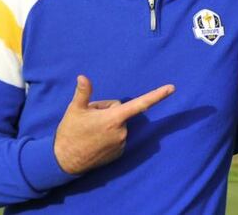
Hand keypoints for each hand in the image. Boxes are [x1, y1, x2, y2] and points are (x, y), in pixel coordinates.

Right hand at [54, 75, 174, 173]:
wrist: (65, 161)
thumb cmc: (70, 132)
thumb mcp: (75, 110)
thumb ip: (83, 92)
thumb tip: (83, 76)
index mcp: (114, 118)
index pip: (140, 103)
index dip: (157, 95)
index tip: (172, 88)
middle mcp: (122, 131)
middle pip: (120, 112)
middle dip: (108, 111)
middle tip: (90, 118)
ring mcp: (121, 144)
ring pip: (119, 125)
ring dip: (109, 124)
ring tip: (91, 131)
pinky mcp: (119, 154)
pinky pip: (118, 137)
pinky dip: (109, 136)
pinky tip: (96, 141)